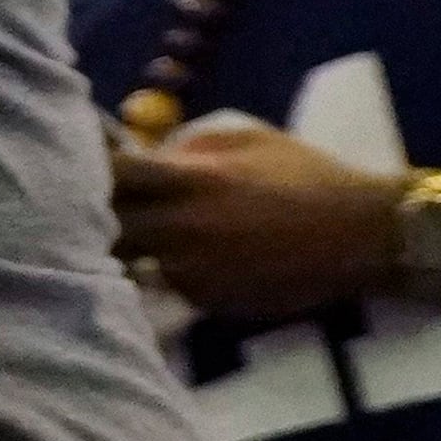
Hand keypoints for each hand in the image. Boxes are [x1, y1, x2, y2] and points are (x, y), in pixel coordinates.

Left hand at [114, 124, 402, 323]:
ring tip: (124, 238)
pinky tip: (181, 262)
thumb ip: (191, 144)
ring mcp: (188, 269)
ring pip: (126, 261)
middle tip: (88, 207)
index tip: (79, 164)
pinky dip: (161, 273)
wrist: (361, 234)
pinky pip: (162, 284)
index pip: (110, 174)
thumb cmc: (306, 177)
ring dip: (122, 249)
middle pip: (102, 224)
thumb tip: (145, 150)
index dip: (87, 169)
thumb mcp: (250, 139)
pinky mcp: (202, 300)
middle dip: (91, 215)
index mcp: (189, 179)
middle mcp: (180, 227)